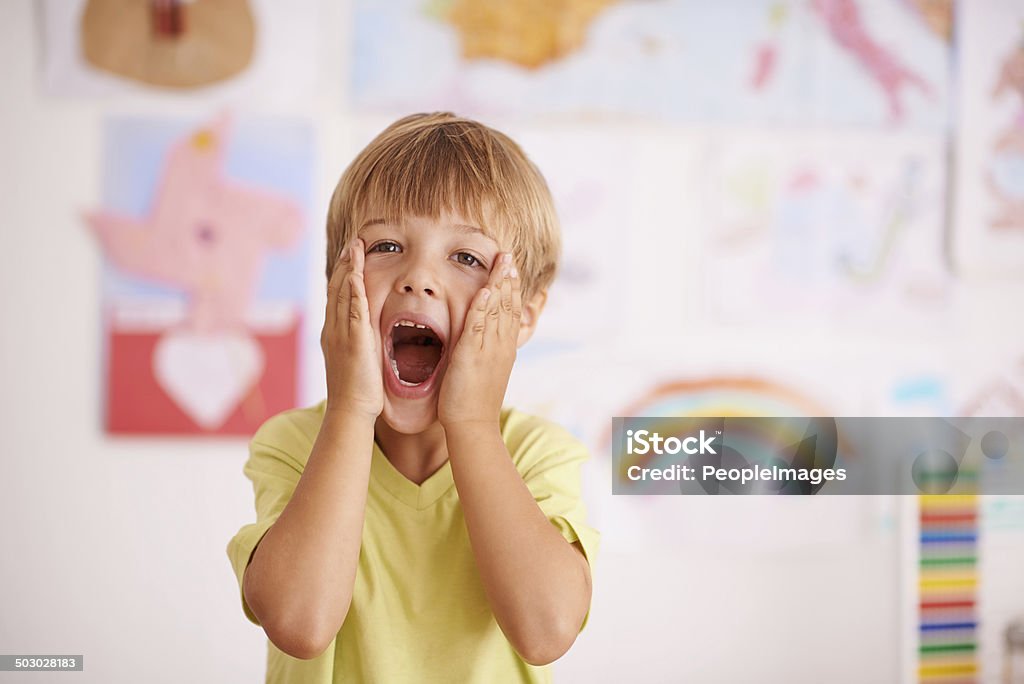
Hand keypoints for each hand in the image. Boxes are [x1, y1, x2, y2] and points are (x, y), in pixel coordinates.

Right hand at [321, 239, 382, 418]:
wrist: (350, 411)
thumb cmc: (357, 391)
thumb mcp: (356, 360)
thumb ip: (359, 343)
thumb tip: (367, 335)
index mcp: (334, 333)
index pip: (337, 296)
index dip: (343, 273)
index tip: (351, 254)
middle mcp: (333, 329)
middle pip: (336, 288)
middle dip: (345, 263)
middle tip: (353, 241)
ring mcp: (341, 334)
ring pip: (343, 294)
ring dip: (350, 268)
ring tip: (356, 246)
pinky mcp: (354, 341)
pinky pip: (353, 310)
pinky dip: (355, 290)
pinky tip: (358, 274)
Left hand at [438, 253, 519, 428]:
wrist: (472, 425)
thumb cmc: (474, 400)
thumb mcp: (486, 370)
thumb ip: (486, 351)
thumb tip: (484, 339)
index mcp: (504, 348)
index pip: (511, 311)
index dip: (511, 288)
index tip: (510, 267)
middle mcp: (501, 346)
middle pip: (507, 306)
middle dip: (508, 279)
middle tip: (509, 255)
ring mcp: (488, 350)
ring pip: (496, 311)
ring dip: (498, 285)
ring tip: (501, 262)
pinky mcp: (471, 356)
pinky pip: (478, 327)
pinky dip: (482, 308)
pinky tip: (484, 290)